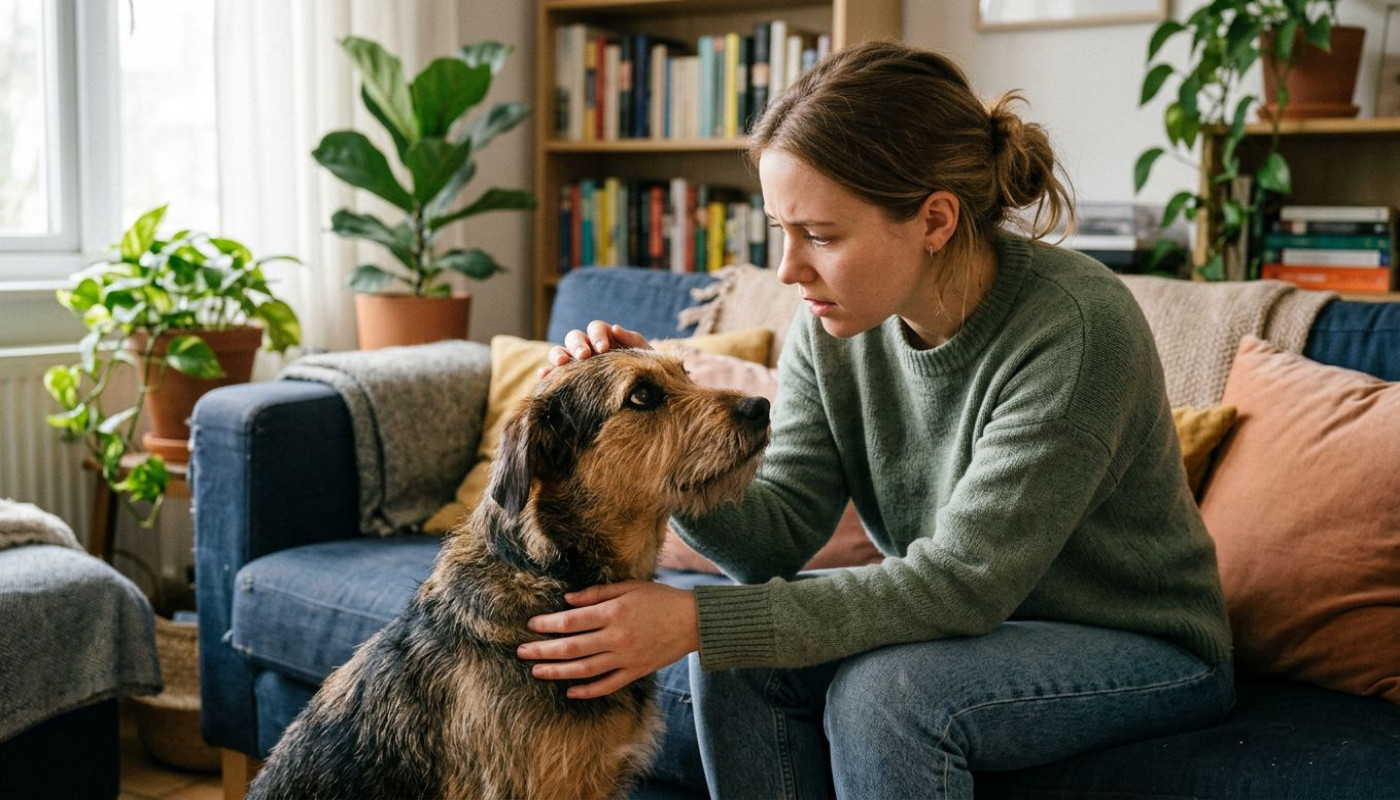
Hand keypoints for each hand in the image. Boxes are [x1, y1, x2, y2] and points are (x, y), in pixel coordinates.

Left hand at [517, 581, 697, 698]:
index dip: (548, 624)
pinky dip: (587, 691)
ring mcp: (626, 658)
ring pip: (584, 670)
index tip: (531, 625)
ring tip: (537, 671)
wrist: (693, 621)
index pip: (572, 621)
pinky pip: (607, 685)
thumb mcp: (629, 587)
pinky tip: (570, 691)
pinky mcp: (635, 672)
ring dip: (557, 672)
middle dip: (543, 650)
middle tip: (521, 651)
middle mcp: (617, 638)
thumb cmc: (660, 599)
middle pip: (571, 648)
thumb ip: (597, 594)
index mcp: (614, 613)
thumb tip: (567, 601)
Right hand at [538, 320, 650, 378]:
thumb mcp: (644, 356)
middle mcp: (587, 349)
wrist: (643, 401)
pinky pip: (552, 375)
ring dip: (559, 354)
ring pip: (559, 352)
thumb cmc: (644, 374)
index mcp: (605, 339)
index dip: (598, 334)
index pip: (596, 328)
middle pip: (575, 337)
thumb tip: (615, 328)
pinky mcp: (567, 381)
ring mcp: (575, 364)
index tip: (604, 347)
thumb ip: (633, 340)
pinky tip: (544, 376)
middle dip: (578, 344)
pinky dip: (547, 373)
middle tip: (584, 355)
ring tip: (562, 363)